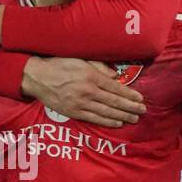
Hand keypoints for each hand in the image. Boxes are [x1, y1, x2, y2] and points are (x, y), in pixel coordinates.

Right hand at [21, 58, 145, 126]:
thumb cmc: (60, 65)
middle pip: (114, 102)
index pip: (115, 88)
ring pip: (106, 112)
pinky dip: (107, 121)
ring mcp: (80, 104)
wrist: (38, 77)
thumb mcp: (80, 59)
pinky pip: (94, 118)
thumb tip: (116, 76)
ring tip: (134, 118)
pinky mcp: (74, 112)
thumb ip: (99, 66)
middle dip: (130, 107)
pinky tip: (118, 122)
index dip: (129, 94)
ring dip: (122, 116)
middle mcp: (88, 91)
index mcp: (91, 77)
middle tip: (143, 111)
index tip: (140, 98)